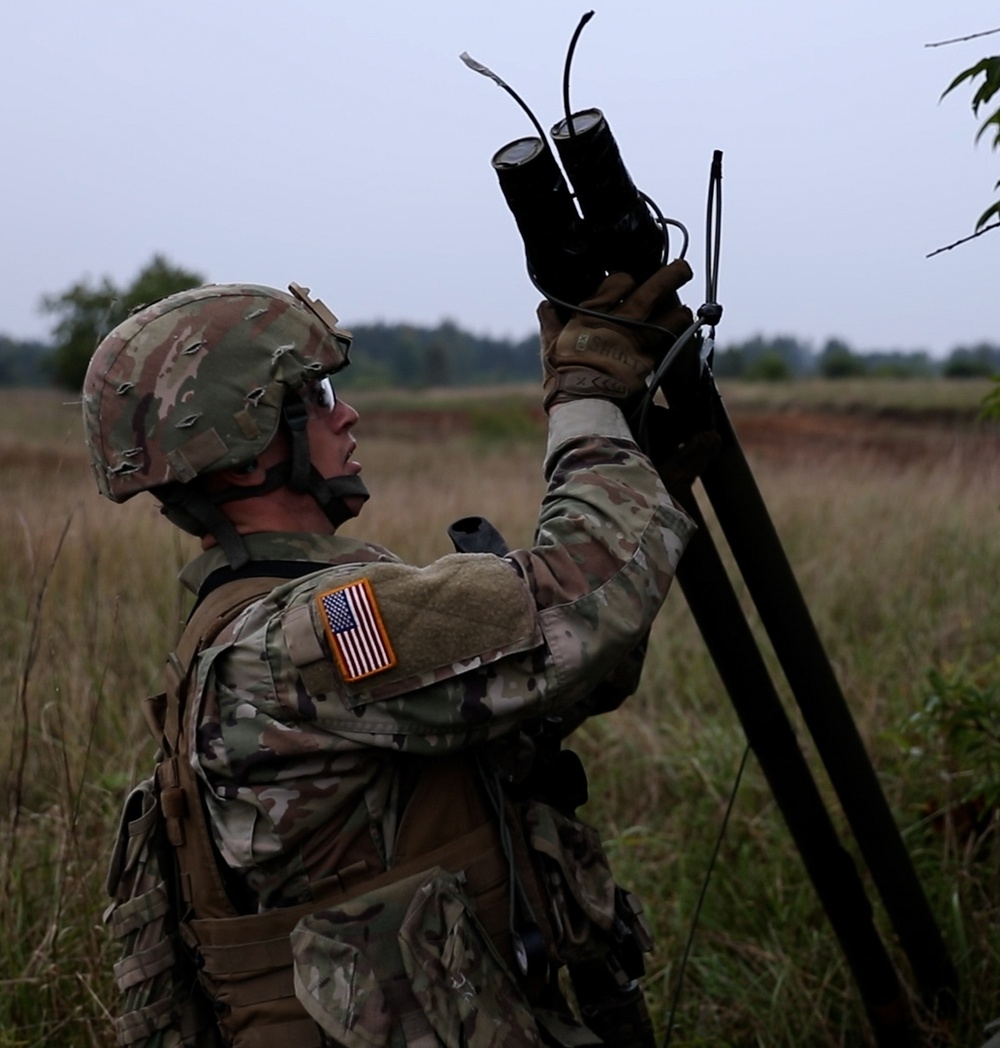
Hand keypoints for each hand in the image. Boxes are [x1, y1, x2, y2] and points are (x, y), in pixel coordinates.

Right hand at [539, 260, 693, 409]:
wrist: (581, 401)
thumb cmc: (563, 373)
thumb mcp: (551, 345)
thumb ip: (551, 322)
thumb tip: (545, 306)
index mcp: (594, 313)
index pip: (618, 282)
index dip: (625, 279)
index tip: (628, 281)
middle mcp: (619, 323)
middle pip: (650, 292)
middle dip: (669, 277)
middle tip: (682, 268)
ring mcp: (637, 342)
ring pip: (667, 319)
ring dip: (679, 313)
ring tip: (686, 310)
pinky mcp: (648, 362)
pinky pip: (667, 346)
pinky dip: (675, 341)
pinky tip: (681, 337)